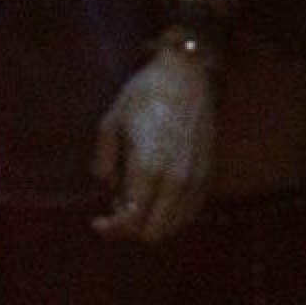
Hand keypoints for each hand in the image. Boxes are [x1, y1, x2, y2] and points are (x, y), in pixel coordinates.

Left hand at [89, 46, 215, 243]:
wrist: (186, 74)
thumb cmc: (145, 93)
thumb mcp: (111, 122)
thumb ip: (103, 162)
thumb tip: (108, 187)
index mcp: (148, 168)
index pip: (130, 220)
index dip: (111, 229)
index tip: (97, 222)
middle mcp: (175, 181)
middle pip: (151, 232)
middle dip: (129, 228)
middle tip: (115, 208)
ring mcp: (195, 180)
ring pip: (172, 226)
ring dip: (150, 222)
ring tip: (135, 199)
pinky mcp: (207, 175)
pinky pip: (189, 212)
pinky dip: (170, 215)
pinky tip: (157, 196)